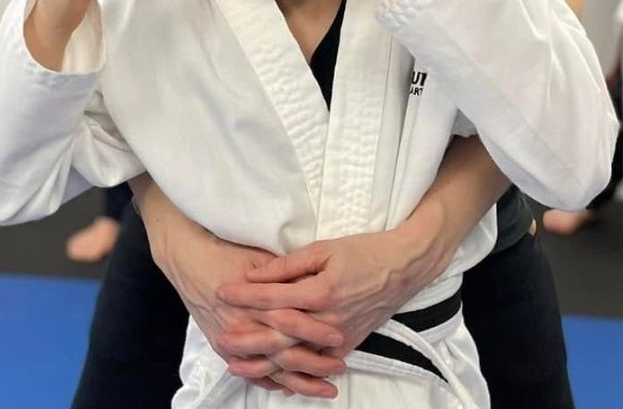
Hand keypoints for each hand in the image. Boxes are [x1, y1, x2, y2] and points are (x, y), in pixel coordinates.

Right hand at [155, 221, 345, 398]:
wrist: (188, 257)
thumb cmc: (225, 252)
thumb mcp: (258, 255)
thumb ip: (285, 271)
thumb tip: (311, 283)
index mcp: (255, 299)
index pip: (291, 320)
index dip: (315, 331)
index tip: (339, 337)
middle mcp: (243, 323)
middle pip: (284, 351)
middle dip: (314, 363)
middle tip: (339, 369)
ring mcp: (231, 338)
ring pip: (271, 369)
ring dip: (299, 381)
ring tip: (325, 388)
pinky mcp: (222, 346)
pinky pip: (251, 372)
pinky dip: (272, 382)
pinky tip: (291, 388)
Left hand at [217, 229, 422, 363]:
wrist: (403, 268)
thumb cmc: (364, 251)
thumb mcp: (325, 248)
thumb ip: (288, 266)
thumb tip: (257, 275)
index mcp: (320, 292)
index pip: (273, 297)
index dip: (244, 295)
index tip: (221, 291)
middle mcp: (327, 320)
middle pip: (278, 335)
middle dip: (246, 337)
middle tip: (219, 337)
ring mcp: (338, 338)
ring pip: (294, 356)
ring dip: (263, 361)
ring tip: (237, 361)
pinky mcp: (347, 346)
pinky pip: (314, 364)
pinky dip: (292, 372)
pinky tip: (272, 373)